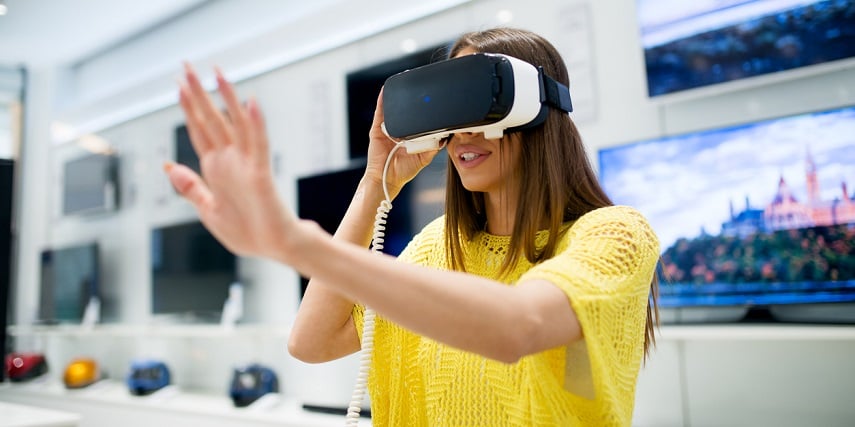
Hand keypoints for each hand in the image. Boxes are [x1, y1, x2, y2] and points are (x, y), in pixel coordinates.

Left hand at [166, 63, 298, 258]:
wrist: (276, 248)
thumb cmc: (248, 232)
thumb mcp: (209, 210)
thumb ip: (191, 187)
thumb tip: (168, 165)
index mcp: (215, 169)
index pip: (198, 131)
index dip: (187, 108)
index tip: (178, 84)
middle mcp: (229, 161)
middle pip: (211, 120)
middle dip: (198, 93)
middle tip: (186, 65)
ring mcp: (245, 165)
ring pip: (234, 124)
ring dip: (225, 98)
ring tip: (216, 73)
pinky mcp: (260, 174)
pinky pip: (258, 145)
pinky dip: (255, 124)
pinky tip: (250, 103)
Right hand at [363, 88, 443, 198]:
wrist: (386, 178)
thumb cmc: (404, 170)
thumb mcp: (424, 158)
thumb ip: (434, 148)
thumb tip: (445, 137)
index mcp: (410, 135)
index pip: (417, 119)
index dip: (423, 111)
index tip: (432, 101)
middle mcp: (399, 130)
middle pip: (405, 112)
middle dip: (412, 102)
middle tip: (422, 90)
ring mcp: (388, 128)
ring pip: (393, 110)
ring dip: (397, 98)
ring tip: (405, 83)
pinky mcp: (377, 129)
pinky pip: (380, 112)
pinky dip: (382, 101)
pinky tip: (386, 90)